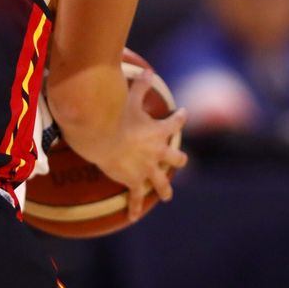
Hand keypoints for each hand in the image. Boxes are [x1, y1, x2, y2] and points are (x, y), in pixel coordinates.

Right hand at [93, 70, 189, 221]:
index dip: (180, 117)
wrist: (105, 138)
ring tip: (166, 194)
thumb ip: (140, 86)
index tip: (183, 113)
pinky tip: (133, 217)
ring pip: (162, 183)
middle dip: (178, 159)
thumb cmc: (118, 116)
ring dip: (164, 188)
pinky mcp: (134, 181)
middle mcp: (158, 153)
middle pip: (176, 158)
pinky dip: (134, 208)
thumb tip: (148, 70)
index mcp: (160, 132)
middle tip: (180, 160)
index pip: (176, 122)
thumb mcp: (131, 98)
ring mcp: (147, 169)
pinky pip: (135, 198)